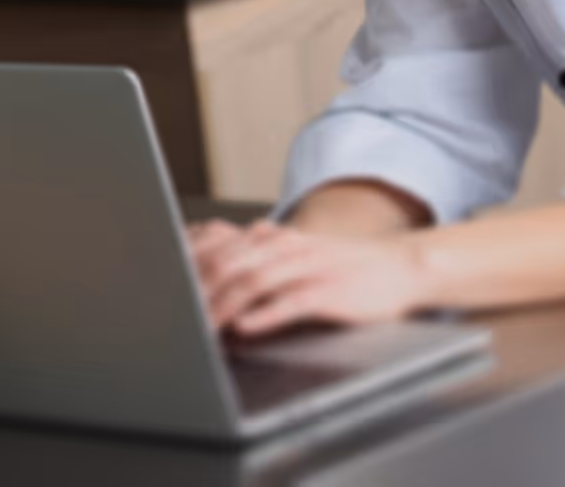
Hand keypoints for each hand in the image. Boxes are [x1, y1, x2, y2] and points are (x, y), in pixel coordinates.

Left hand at [186, 220, 424, 337]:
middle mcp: (285, 246)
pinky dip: (265, 314)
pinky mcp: (329, 291)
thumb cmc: (341, 267)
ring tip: (201, 326)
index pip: (219, 247)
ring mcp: (307, 266)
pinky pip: (292, 301)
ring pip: (255, 280)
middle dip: (199, 289)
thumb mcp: (295, 256)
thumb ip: (256, 261)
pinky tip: (246, 326)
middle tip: (175, 314)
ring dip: (224, 304)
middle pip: (229, 262)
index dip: (190, 268)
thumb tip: (213, 279)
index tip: (166, 289)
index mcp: (271, 237)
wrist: (399, 266)